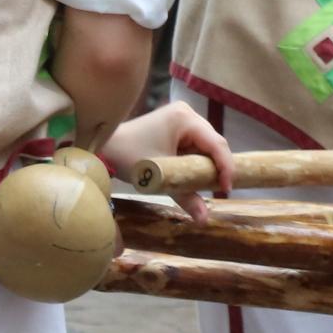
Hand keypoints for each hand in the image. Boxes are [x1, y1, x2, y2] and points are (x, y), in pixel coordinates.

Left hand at [103, 100, 227, 188]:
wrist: (105, 147)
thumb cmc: (130, 157)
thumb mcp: (160, 179)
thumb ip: (185, 197)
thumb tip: (204, 220)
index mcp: (184, 119)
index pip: (216, 143)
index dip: (226, 166)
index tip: (226, 189)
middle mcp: (186, 113)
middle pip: (213, 142)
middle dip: (218, 166)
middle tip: (219, 189)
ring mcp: (181, 117)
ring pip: (206, 144)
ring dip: (208, 164)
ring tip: (209, 184)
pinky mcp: (176, 125)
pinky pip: (195, 144)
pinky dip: (197, 160)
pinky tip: (195, 174)